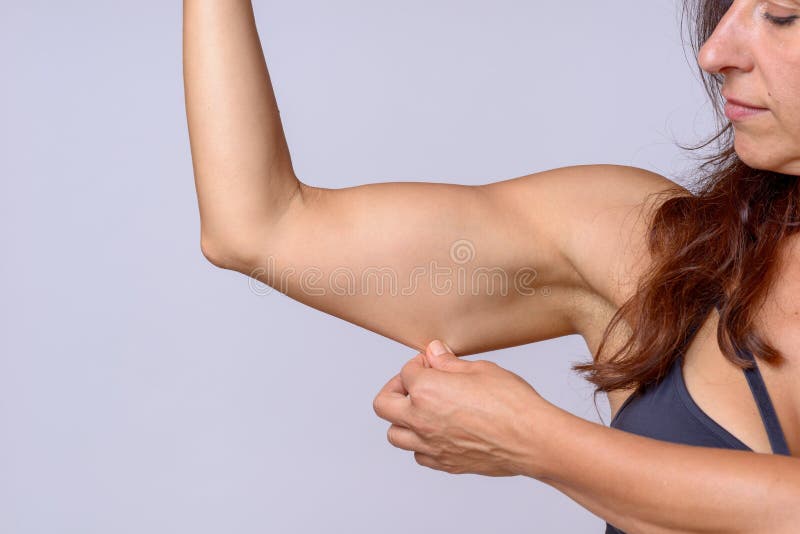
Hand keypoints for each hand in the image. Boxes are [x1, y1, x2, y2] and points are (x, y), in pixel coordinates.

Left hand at [372, 339, 548, 476]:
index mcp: (426, 391)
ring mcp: (431, 445)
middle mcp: (421, 420)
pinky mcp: (444, 463)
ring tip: (422, 409)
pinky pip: (418, 455)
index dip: (420, 363)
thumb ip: (449, 363)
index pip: (406, 372)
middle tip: (414, 384)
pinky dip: (420, 443)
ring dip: (402, 419)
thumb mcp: (480, 369)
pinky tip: (438, 432)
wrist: (532, 439)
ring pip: (395, 435)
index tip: (433, 362)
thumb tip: (434, 353)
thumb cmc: (512, 403)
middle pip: (384, 404)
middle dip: (395, 389)